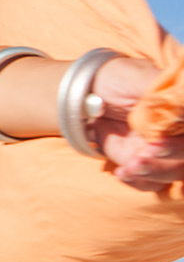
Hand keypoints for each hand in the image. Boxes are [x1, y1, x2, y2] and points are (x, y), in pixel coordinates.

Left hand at [90, 57, 183, 189]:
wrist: (88, 94)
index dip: (180, 142)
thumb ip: (165, 94)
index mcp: (181, 109)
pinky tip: (121, 173)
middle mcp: (177, 132)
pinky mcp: (144, 163)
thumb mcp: (139, 79)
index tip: (159, 140)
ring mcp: (163, 150)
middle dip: (169, 158)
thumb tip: (183, 97)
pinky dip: (138, 181)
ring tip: (130, 166)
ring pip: (175, 172)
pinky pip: (151, 182)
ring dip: (154, 173)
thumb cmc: (117, 79)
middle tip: (145, 153)